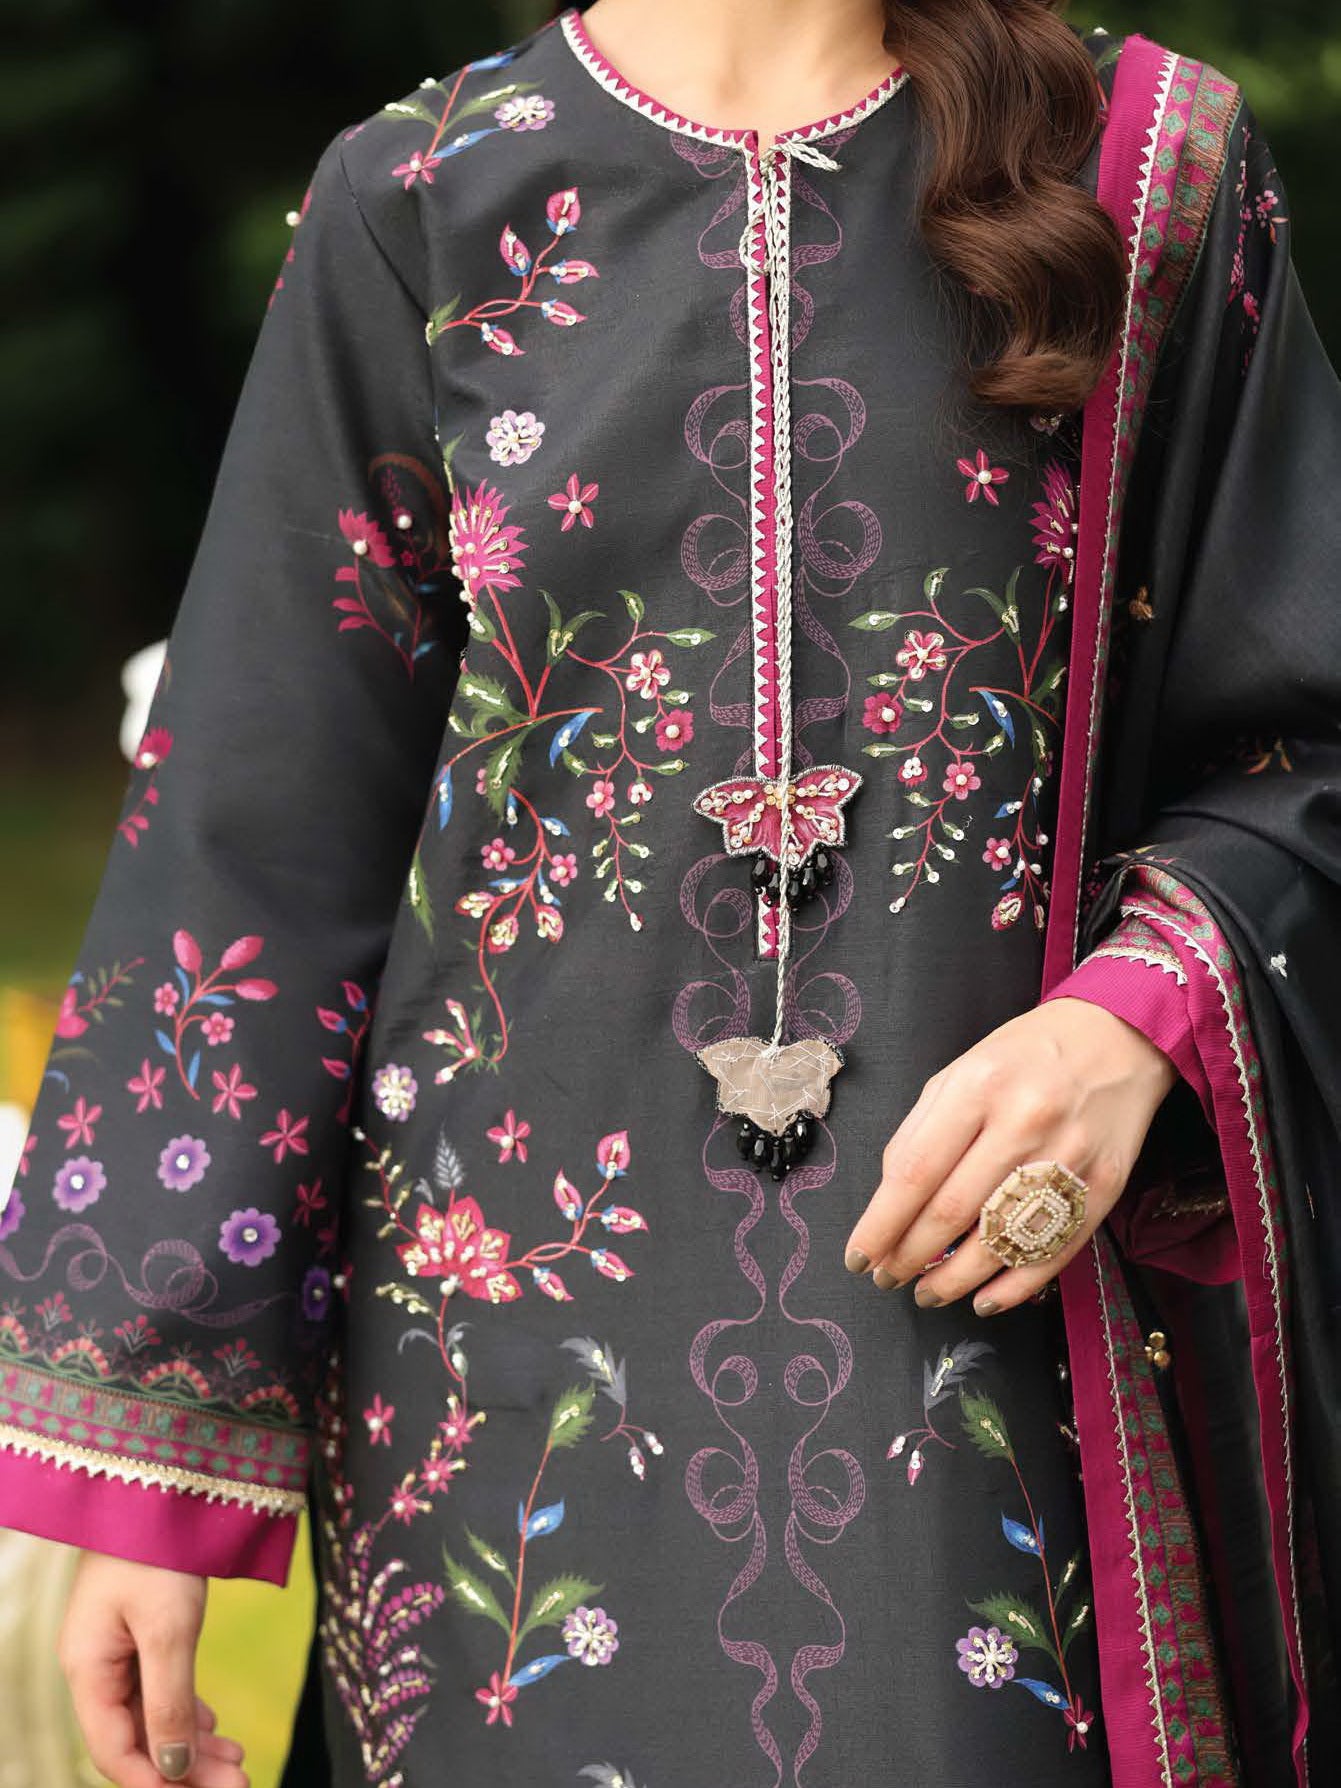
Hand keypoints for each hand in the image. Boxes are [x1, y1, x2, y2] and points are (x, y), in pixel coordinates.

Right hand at [58, 1550, 247, 1787]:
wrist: (159, 1487)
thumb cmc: (158, 1554)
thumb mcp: (169, 1630)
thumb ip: (169, 1702)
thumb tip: (173, 1769)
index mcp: (87, 1670)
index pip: (114, 1750)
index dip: (155, 1782)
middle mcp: (94, 1666)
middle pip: (136, 1738)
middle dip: (186, 1767)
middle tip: (240, 1783)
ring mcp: (114, 1648)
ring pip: (151, 1715)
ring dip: (193, 1742)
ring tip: (240, 1762)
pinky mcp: (137, 1630)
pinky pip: (158, 1686)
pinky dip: (188, 1709)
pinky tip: (214, 1725)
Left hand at [842, 997, 1178, 1314]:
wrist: (1118, 1038)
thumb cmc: (1025, 1056)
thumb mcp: (960, 1072)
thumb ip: (920, 1131)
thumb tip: (889, 1199)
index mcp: (977, 1088)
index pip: (915, 1172)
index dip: (881, 1225)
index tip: (857, 1257)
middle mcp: (1023, 1122)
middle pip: (953, 1212)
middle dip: (910, 1257)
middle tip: (887, 1278)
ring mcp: (1069, 1157)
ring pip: (1001, 1242)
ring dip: (954, 1280)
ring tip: (927, 1292)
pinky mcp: (1104, 1186)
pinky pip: (1053, 1252)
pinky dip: (1014, 1286)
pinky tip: (983, 1298)